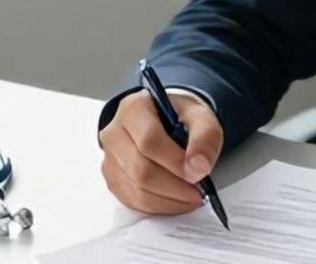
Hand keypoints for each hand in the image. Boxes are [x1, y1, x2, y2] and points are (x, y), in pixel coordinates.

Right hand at [99, 90, 223, 214]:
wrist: (167, 123)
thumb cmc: (181, 118)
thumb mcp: (201, 116)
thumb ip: (205, 137)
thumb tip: (198, 167)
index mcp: (134, 109)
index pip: (149, 141)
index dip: (175, 162)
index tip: (199, 173)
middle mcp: (115, 133)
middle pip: (141, 170)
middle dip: (175, 186)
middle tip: (199, 191)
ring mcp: (110, 159)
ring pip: (137, 190)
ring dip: (170, 200)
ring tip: (192, 196)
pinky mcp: (113, 180)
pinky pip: (134, 202)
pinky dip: (160, 206)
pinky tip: (177, 200)